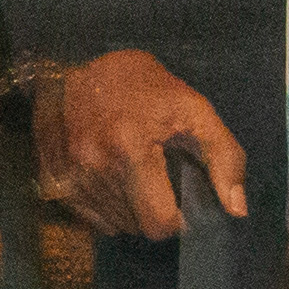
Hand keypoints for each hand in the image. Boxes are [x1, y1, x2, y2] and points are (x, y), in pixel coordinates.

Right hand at [30, 49, 243, 238]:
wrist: (74, 61)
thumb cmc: (141, 85)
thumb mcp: (192, 108)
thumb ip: (223, 155)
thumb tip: (236, 209)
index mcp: (130, 149)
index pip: (159, 222)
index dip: (179, 217)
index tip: (182, 197)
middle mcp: (93, 168)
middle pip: (137, 227)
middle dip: (155, 211)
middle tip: (159, 179)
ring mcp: (68, 176)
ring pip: (115, 225)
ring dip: (131, 209)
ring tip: (134, 173)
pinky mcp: (52, 180)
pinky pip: (91, 219)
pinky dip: (107, 207)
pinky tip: (111, 177)